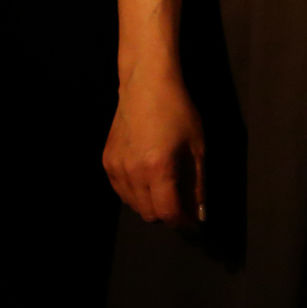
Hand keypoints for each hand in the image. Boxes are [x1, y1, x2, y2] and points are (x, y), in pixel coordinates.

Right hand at [105, 72, 206, 228]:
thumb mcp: (197, 146)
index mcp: (158, 168)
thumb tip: (200, 214)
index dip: (183, 224)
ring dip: (151, 204)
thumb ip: (198, 184)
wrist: (146, 83)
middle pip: (149, 214)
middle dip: (168, 214)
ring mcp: (115, 167)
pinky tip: (146, 177)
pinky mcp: (106, 161)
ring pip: (133, 205)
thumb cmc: (177, 110)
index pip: (168, 213)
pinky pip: (121, 191)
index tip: (194, 224)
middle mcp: (132, 172)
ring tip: (164, 186)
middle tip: (182, 202)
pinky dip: (135, 193)